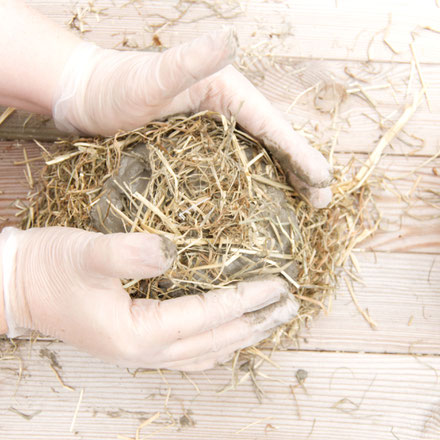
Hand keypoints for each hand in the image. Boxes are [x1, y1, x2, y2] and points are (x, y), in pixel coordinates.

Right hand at [1, 227, 297, 370]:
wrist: (21, 286)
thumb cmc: (52, 268)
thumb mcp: (87, 254)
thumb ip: (128, 254)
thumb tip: (170, 251)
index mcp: (139, 333)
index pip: (209, 316)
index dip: (246, 299)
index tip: (278, 285)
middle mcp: (146, 352)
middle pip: (217, 340)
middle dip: (257, 322)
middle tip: (290, 306)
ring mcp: (143, 353)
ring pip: (208, 350)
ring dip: (242, 335)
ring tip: (270, 321)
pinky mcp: (138, 344)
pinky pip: (190, 352)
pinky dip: (217, 342)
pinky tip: (227, 337)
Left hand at [53, 29, 331, 207]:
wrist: (88, 97)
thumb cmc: (116, 87)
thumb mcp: (153, 75)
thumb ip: (190, 60)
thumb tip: (231, 38)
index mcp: (225, 92)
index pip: (273, 126)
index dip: (300, 154)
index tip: (324, 181)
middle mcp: (226, 111)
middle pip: (273, 143)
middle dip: (300, 171)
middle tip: (322, 203)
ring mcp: (213, 131)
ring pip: (257, 157)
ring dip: (281, 181)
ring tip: (301, 208)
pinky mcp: (198, 147)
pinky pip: (234, 167)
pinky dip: (252, 184)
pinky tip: (256, 205)